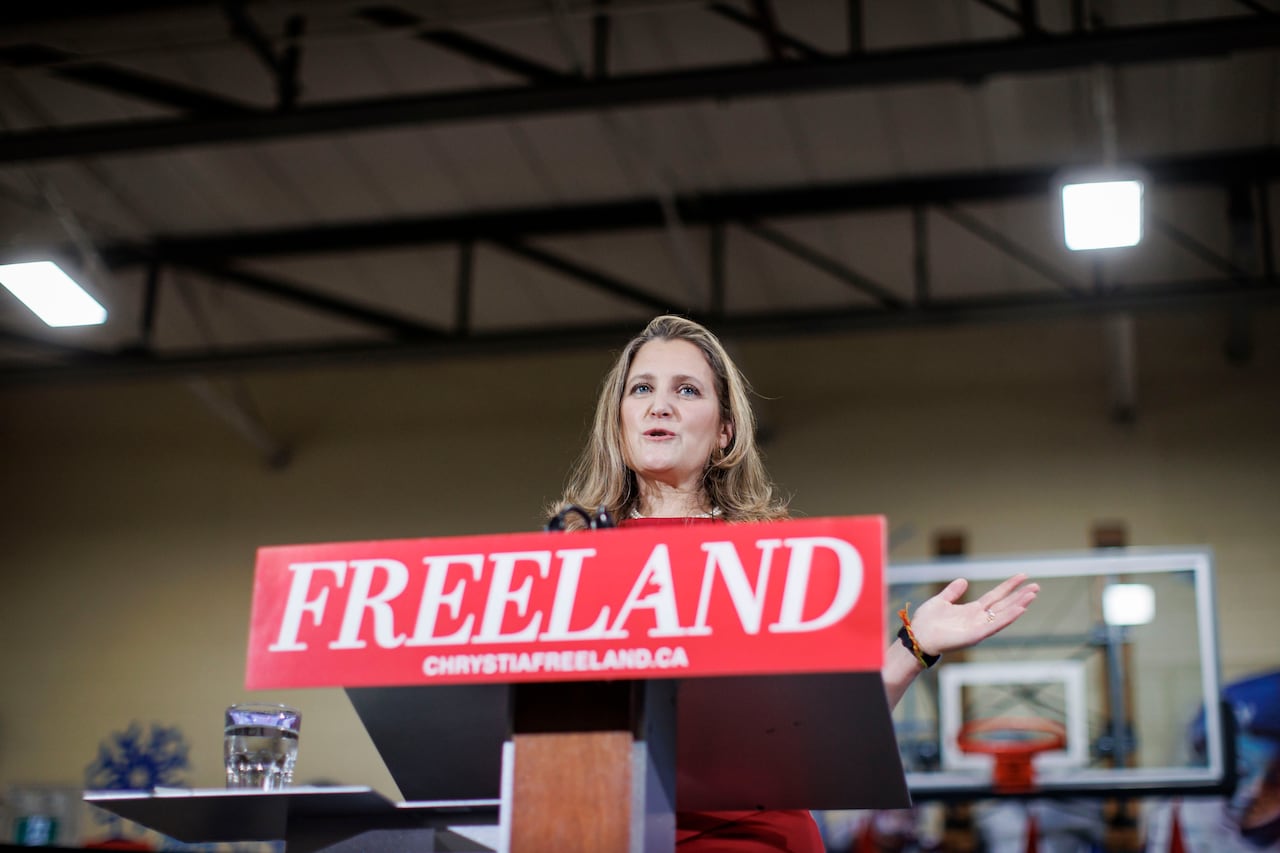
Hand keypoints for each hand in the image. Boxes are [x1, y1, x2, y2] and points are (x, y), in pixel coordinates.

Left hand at [906, 573, 1038, 655]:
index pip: (995, 596)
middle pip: (1004, 605)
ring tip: (1032, 595)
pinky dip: (1008, 618)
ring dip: (1019, 605)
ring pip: (1004, 615)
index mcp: (972, 610)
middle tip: (1036, 586)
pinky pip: (995, 625)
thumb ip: (952, 592)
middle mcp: (979, 619)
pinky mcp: (975, 636)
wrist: (917, 636)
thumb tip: (963, 580)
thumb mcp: (940, 601)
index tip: (1022, 576)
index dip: (1008, 586)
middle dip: (1020, 596)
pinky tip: (1020, 609)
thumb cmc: (926, 622)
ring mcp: (979, 627)